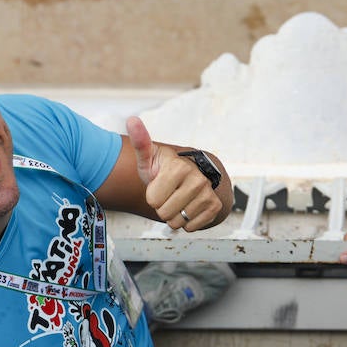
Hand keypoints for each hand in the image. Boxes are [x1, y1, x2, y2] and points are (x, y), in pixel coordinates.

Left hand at [126, 116, 222, 231]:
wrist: (190, 177)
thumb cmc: (163, 169)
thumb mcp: (149, 158)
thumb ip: (140, 142)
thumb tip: (131, 119)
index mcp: (178, 166)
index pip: (153, 201)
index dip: (152, 196)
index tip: (159, 185)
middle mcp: (196, 178)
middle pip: (164, 214)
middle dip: (162, 208)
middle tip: (168, 194)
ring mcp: (208, 192)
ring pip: (178, 222)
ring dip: (174, 216)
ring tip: (178, 201)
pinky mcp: (215, 206)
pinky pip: (191, 227)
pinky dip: (187, 222)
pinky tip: (189, 208)